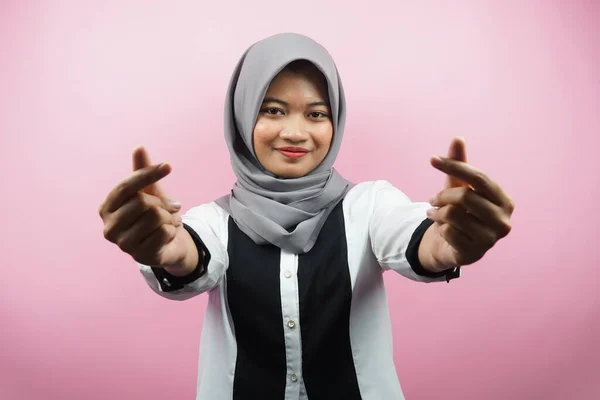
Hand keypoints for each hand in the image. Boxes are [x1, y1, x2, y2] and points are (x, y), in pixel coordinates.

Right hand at [98, 147, 197, 272]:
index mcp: (107, 208)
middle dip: (163, 203)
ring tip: (168, 222)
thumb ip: (142, 171)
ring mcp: (123, 244)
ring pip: (156, 217)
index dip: (148, 174)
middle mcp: (109, 227)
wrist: (167, 244)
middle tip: (170, 208)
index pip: (127, 186)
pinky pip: (165, 232)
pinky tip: (168, 235)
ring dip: (170, 217)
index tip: (168, 166)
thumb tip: (139, 147)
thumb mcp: (149, 191)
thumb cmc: (153, 215)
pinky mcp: (141, 256)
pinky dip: (173, 230)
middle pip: (143, 202)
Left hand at [423, 137, 514, 268]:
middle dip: (442, 195)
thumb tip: (457, 138)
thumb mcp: (459, 187)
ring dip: (437, 212)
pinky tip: (440, 228)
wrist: (454, 246)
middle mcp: (503, 220)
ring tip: (433, 213)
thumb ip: (459, 165)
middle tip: (432, 199)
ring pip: (453, 214)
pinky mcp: (474, 253)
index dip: (454, 166)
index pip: (478, 177)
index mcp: (504, 201)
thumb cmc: (462, 212)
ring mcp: (490, 239)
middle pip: (464, 196)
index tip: (432, 160)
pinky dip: (439, 227)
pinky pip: (447, 231)